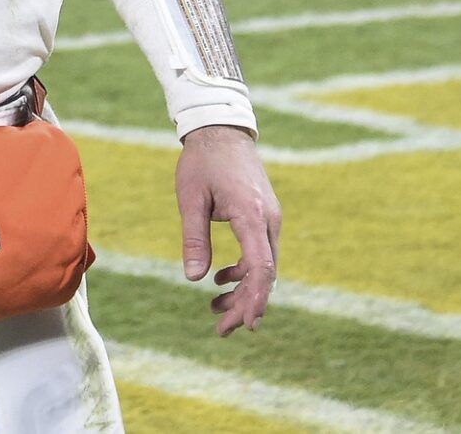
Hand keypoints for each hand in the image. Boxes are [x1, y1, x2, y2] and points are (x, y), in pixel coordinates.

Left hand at [176, 123, 280, 334]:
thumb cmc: (203, 161)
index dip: (255, 298)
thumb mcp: (190, 198)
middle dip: (246, 305)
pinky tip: (220, 278)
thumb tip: (194, 278)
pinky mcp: (264, 217)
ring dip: (244, 291)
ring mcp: (269, 218)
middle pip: (265, 274)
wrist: (222, 130)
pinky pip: (260, 252)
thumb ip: (194, 238)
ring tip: (216, 310)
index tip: (247, 323)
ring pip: (263, 266)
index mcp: (252, 214)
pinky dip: (244, 271)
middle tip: (222, 330)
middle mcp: (268, 220)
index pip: (261, 266)